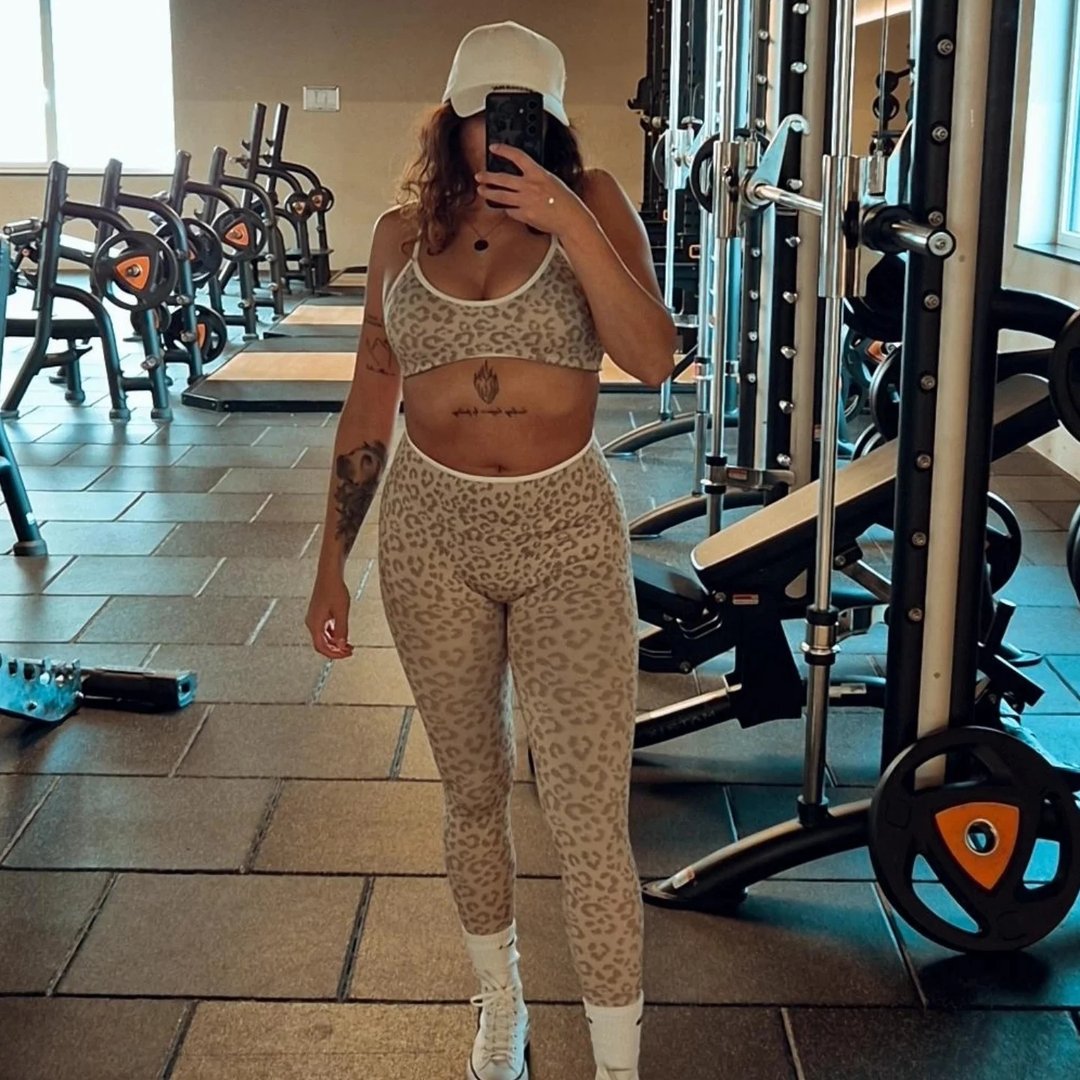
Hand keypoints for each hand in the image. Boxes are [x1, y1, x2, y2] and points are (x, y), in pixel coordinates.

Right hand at [306, 574, 353, 659]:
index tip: (347, 654)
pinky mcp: (318, 614)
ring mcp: (314, 618)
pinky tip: (343, 634)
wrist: (329, 574)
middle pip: (321, 644)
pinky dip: (334, 635)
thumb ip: (342, 630)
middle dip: (335, 650)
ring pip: (323, 637)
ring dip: (335, 643)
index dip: (334, 654)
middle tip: (350, 651)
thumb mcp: (342, 611)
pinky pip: (325, 630)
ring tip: (349, 645)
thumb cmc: (335, 589)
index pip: (321, 647)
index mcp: (314, 623)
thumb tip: (342, 646)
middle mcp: (311, 622)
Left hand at [475, 145, 594, 237]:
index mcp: (538, 173)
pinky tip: (506, 208)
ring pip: (501, 197)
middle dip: (488, 177)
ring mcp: (526, 201)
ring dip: (489, 193)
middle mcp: (530, 186)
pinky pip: (511, 211)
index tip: (494, 148)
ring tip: (482, 191)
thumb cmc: (566, 201)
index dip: (504, 150)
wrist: (571, 219)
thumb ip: (536, 177)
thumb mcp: (552, 180)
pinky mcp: (525, 216)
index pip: (517, 156)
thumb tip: (522, 177)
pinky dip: (508, 210)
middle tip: (479, 176)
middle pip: (502, 179)